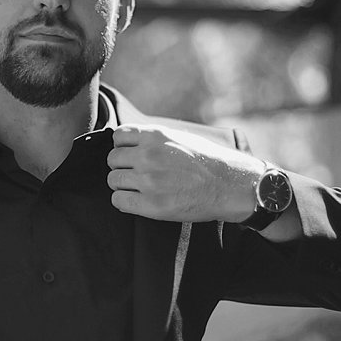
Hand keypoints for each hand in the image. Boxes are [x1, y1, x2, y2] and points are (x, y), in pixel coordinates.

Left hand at [106, 125, 261, 222]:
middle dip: (122, 167)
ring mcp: (149, 180)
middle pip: (112, 160)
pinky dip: (124, 202)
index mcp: (155, 136)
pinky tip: (138, 201)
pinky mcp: (152, 204)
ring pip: (113, 180)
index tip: (133, 157)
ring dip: (123, 185)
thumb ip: (153, 138)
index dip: (124, 148)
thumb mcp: (179, 137)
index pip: (118, 137)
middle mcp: (148, 155)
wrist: (228, 185)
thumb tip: (127, 143)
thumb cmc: (206, 161)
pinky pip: (118, 201)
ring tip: (140, 189)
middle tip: (138, 175)